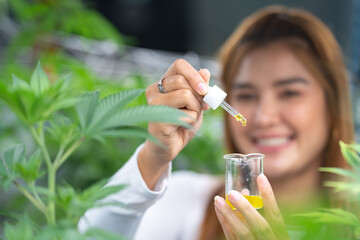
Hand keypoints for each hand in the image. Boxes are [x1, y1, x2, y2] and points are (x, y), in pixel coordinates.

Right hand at [138, 59, 209, 188]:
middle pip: (184, 80)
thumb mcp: (195, 103)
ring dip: (195, 109)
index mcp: (164, 82)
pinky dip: (190, 120)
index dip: (194, 74)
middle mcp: (154, 89)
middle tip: (200, 108)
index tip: (205, 89)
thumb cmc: (181, 123)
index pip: (179, 65)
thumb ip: (199, 88)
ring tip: (187, 118)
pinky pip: (184, 113)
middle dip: (198, 96)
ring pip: (186, 94)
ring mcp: (153, 103)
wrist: (170, 147)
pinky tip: (181, 126)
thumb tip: (205, 71)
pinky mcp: (157, 116)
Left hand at [214, 174, 288, 239]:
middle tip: (232, 193)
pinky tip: (219, 211)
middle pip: (260, 226)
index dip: (269, 197)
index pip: (276, 216)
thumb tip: (245, 192)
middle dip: (245, 209)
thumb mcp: (274, 231)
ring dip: (228, 215)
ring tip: (218, 200)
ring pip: (242, 233)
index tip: (261, 177)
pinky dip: (225, 224)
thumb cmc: (269, 238)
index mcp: (281, 237)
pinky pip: (232, 238)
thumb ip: (262, 214)